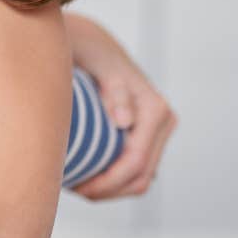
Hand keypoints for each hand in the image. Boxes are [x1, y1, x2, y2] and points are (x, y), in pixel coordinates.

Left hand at [62, 12, 177, 199]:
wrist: (94, 45)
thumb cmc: (89, 53)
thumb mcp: (97, 64)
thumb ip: (114, 91)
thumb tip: (125, 123)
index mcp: (155, 109)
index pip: (136, 162)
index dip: (108, 183)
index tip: (78, 187)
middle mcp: (164, 121)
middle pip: (141, 178)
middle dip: (108, 192)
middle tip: (74, 192)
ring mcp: (159, 131)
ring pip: (141, 179)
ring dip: (111, 190)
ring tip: (77, 187)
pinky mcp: (148, 137)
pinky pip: (135, 170)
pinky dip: (113, 180)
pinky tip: (86, 177)